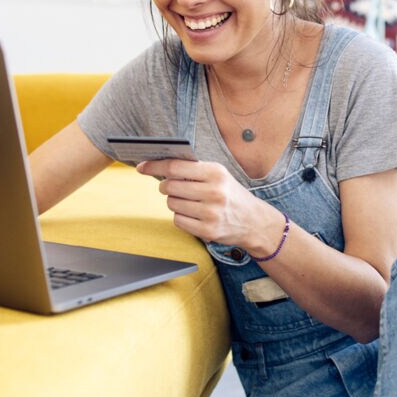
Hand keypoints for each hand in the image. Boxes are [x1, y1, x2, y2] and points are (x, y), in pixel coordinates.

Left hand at [135, 158, 276, 251]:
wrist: (254, 221)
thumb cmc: (230, 194)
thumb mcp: (218, 175)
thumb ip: (193, 169)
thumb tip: (160, 165)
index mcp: (216, 172)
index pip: (175, 167)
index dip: (154, 166)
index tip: (142, 166)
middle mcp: (214, 192)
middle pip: (170, 186)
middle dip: (166, 186)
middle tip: (172, 187)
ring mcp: (211, 213)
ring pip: (172, 204)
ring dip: (174, 202)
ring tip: (189, 201)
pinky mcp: (208, 230)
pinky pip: (177, 220)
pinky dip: (180, 216)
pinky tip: (192, 214)